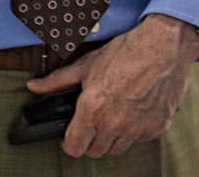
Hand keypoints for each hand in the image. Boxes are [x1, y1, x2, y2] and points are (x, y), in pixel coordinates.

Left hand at [24, 13, 198, 157]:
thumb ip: (57, 81)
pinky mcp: (156, 127)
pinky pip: (139, 139)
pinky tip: (134, 110)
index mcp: (93, 110)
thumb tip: (34, 86)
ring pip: (117, 148)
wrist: (164, 46)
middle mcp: (115, 124)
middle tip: (94, 120)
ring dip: (112, 136)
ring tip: (114, 114)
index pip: (74, 148)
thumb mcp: (87, 64)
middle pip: (95, 151)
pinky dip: (135, 130)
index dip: (70, 141)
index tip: (72, 133)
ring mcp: (137, 128)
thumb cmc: (126, 52)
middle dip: (91, 139)